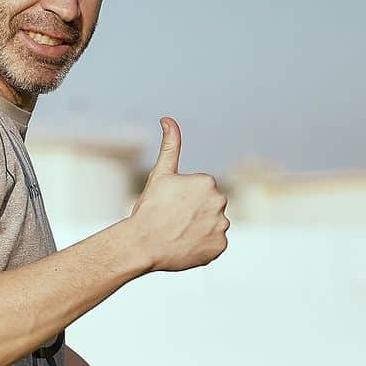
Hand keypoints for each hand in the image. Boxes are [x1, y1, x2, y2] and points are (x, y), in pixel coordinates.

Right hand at [129, 117, 228, 271]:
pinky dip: (203, 247)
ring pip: (212, 226)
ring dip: (199, 230)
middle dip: (194, 214)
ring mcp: (221, 226)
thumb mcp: (160, 175)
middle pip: (208, 208)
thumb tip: (168, 119)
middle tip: (173, 223)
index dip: (182, 201)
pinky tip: (186, 247)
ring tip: (178, 236)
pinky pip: (214, 245)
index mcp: (207, 182)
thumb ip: (170, 146)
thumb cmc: (149, 209)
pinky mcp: (220, 246)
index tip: (169, 208)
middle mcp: (220, 202)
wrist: (143, 244)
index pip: (199, 193)